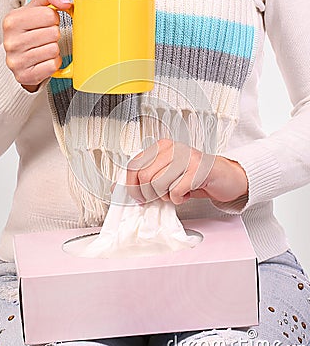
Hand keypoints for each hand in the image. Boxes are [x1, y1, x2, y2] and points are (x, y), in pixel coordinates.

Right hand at [3, 0, 71, 91]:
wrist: (20, 58)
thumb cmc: (31, 30)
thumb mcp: (37, 8)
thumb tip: (66, 1)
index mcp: (12, 20)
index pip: (50, 15)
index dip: (53, 18)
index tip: (45, 23)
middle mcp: (10, 41)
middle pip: (53, 33)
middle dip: (54, 34)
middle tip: (45, 37)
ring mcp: (16, 60)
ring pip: (53, 50)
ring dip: (54, 49)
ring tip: (43, 48)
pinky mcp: (24, 76)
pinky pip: (52, 65)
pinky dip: (53, 62)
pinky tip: (44, 60)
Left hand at [126, 139, 247, 205]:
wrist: (225, 177)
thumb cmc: (194, 176)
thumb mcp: (167, 173)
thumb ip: (147, 177)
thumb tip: (122, 190)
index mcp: (162, 146)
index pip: (134, 165)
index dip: (132, 186)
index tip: (139, 197)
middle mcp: (173, 148)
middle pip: (145, 176)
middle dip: (150, 194)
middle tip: (161, 197)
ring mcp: (186, 158)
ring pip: (158, 184)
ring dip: (166, 196)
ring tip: (176, 192)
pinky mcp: (198, 170)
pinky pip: (176, 191)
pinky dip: (179, 199)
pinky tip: (187, 193)